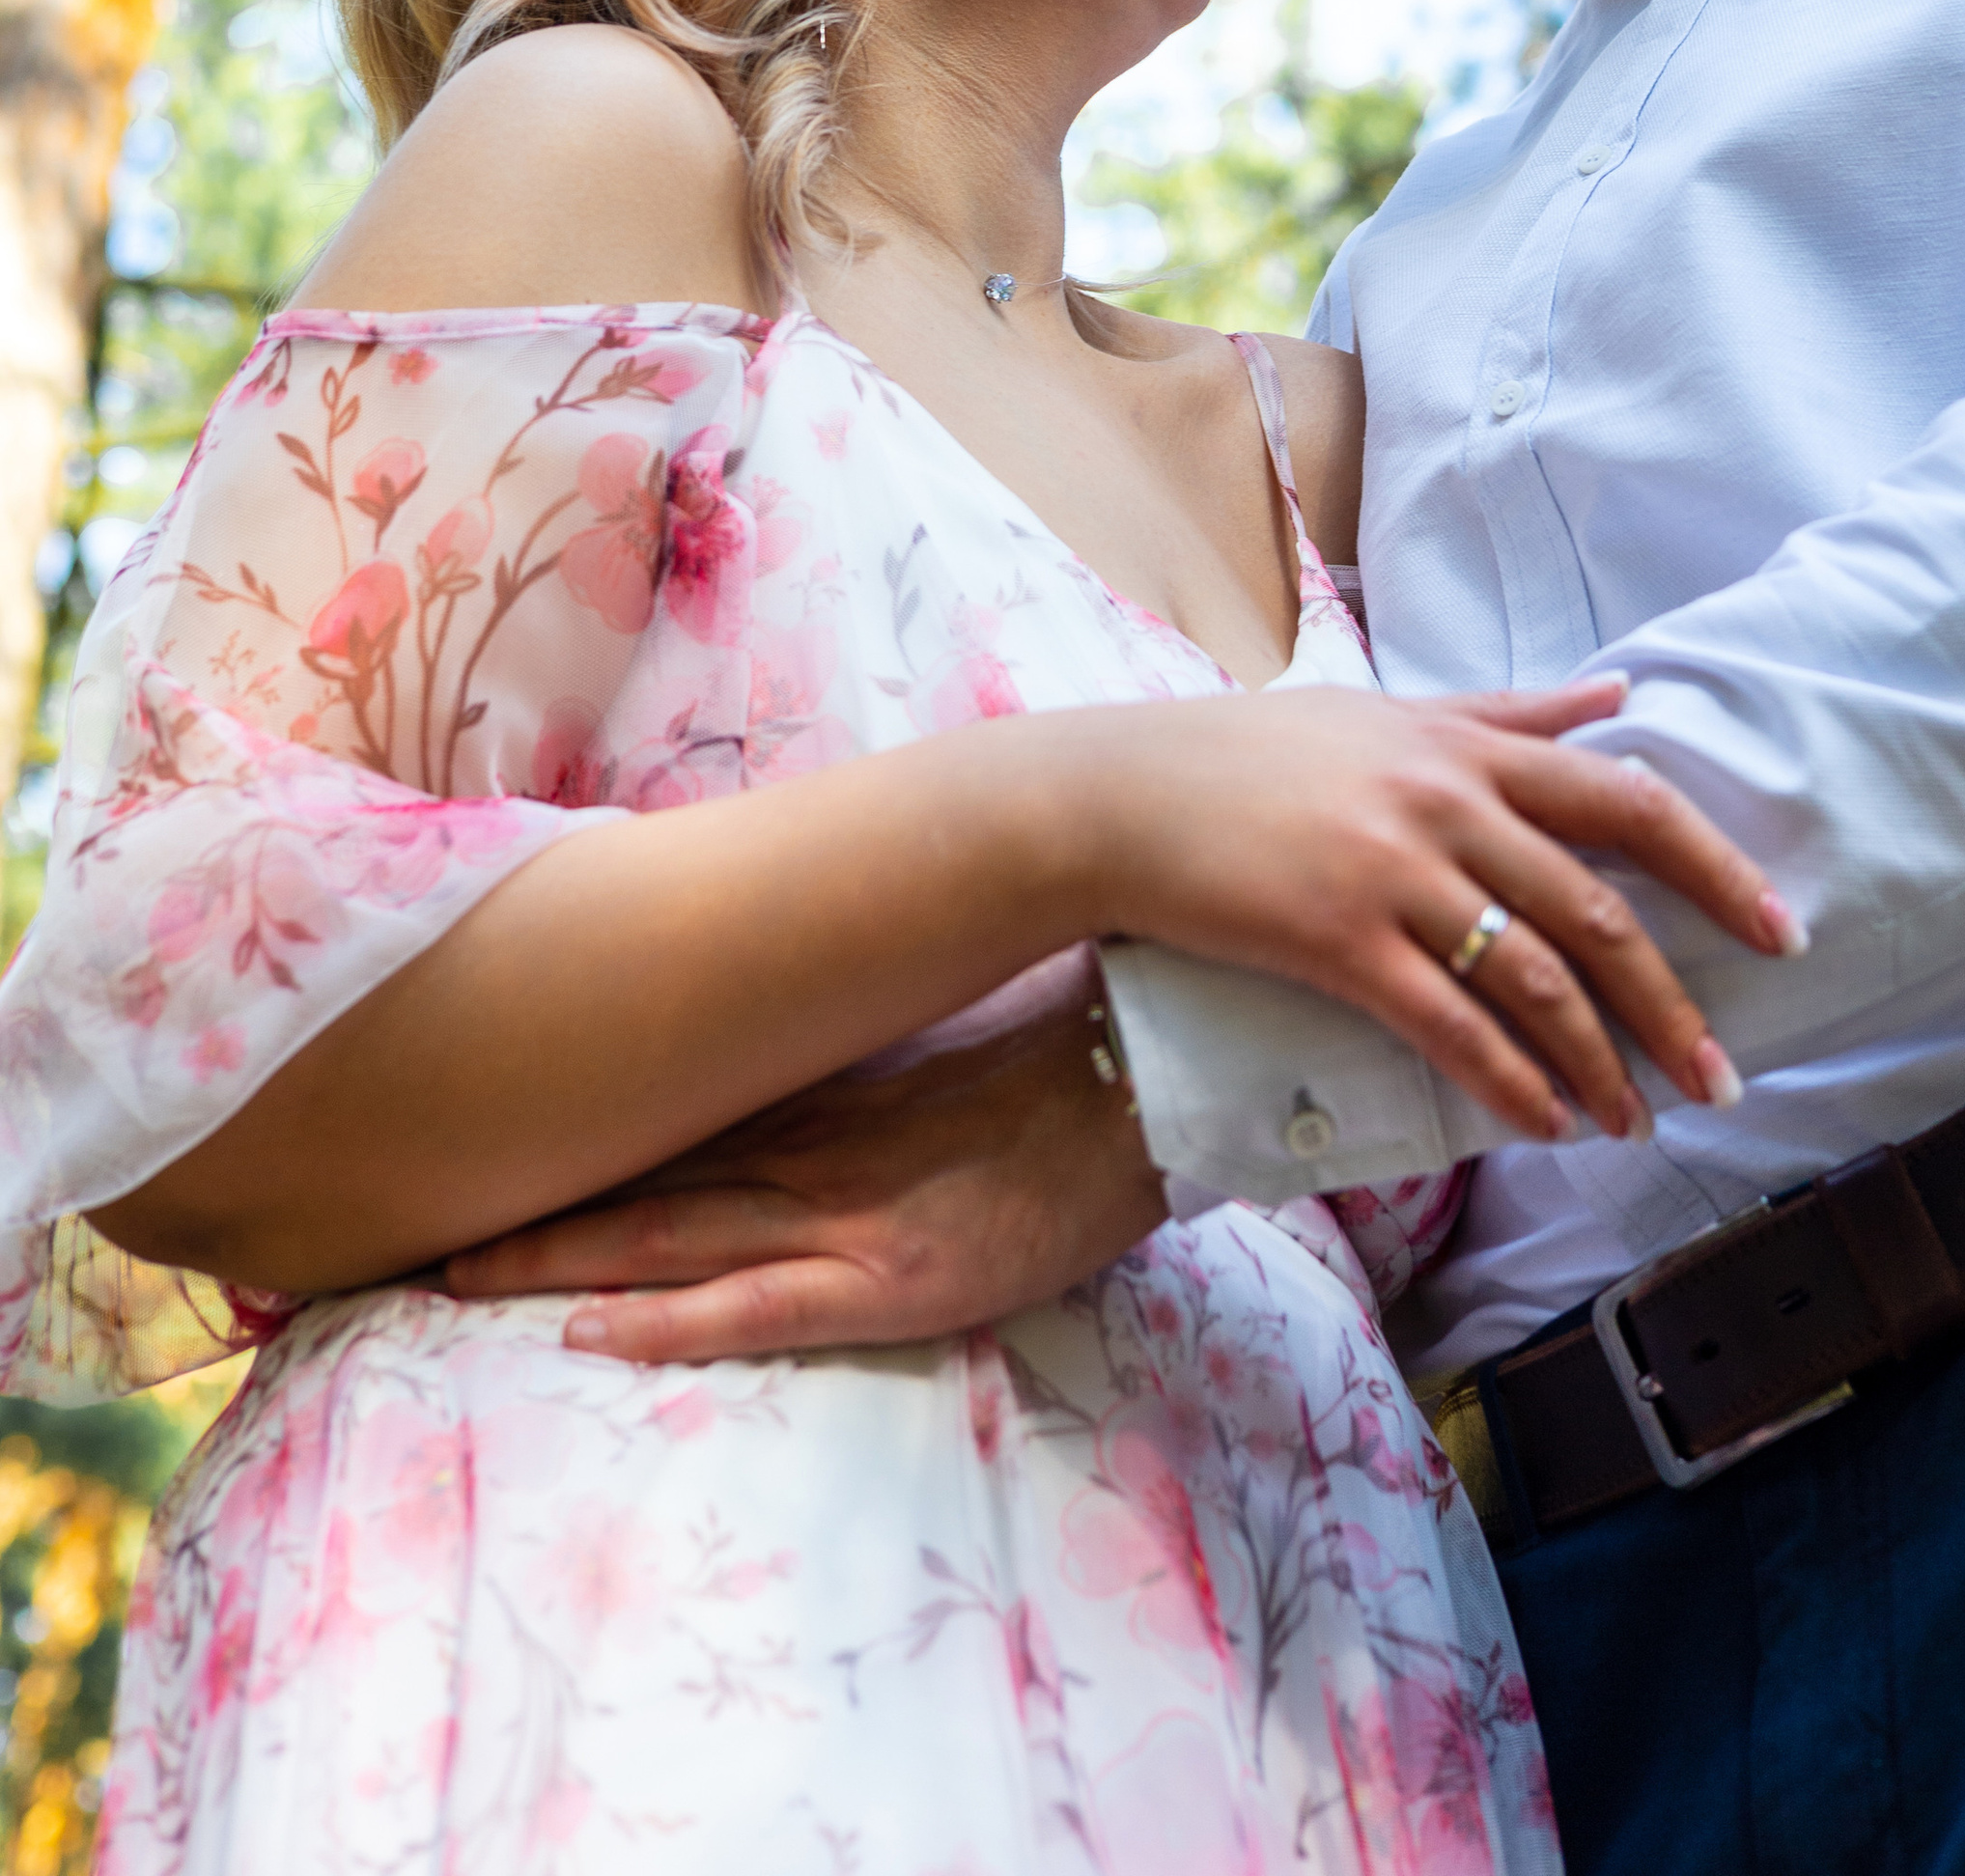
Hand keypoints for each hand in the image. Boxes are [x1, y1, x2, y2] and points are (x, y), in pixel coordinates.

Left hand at [445, 995, 1164, 1363]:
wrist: (1132, 1083)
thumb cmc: (1045, 1069)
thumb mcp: (924, 1057)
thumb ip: (846, 1069)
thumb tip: (769, 1057)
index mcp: (813, 1100)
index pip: (664, 1125)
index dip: (568, 1148)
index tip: (474, 1152)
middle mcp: (804, 1151)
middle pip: (639, 1185)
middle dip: (529, 1212)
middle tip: (412, 1232)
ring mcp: (839, 1217)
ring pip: (668, 1238)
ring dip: (559, 1261)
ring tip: (458, 1280)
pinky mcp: (883, 1276)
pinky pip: (755, 1302)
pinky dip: (666, 1317)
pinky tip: (592, 1329)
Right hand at [1059, 676, 1791, 1147]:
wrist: (1123, 793)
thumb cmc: (1255, 753)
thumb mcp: (1389, 710)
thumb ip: (1510, 710)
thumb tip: (1621, 696)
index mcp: (1469, 746)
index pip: (1628, 800)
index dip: (1714, 868)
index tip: (1777, 929)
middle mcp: (1446, 801)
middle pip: (1599, 910)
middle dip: (1675, 1004)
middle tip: (1724, 1073)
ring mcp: (1392, 871)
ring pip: (1535, 979)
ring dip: (1603, 1062)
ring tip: (1639, 1122)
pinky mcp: (1336, 938)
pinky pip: (1449, 1025)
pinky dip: (1511, 1083)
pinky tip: (1547, 1122)